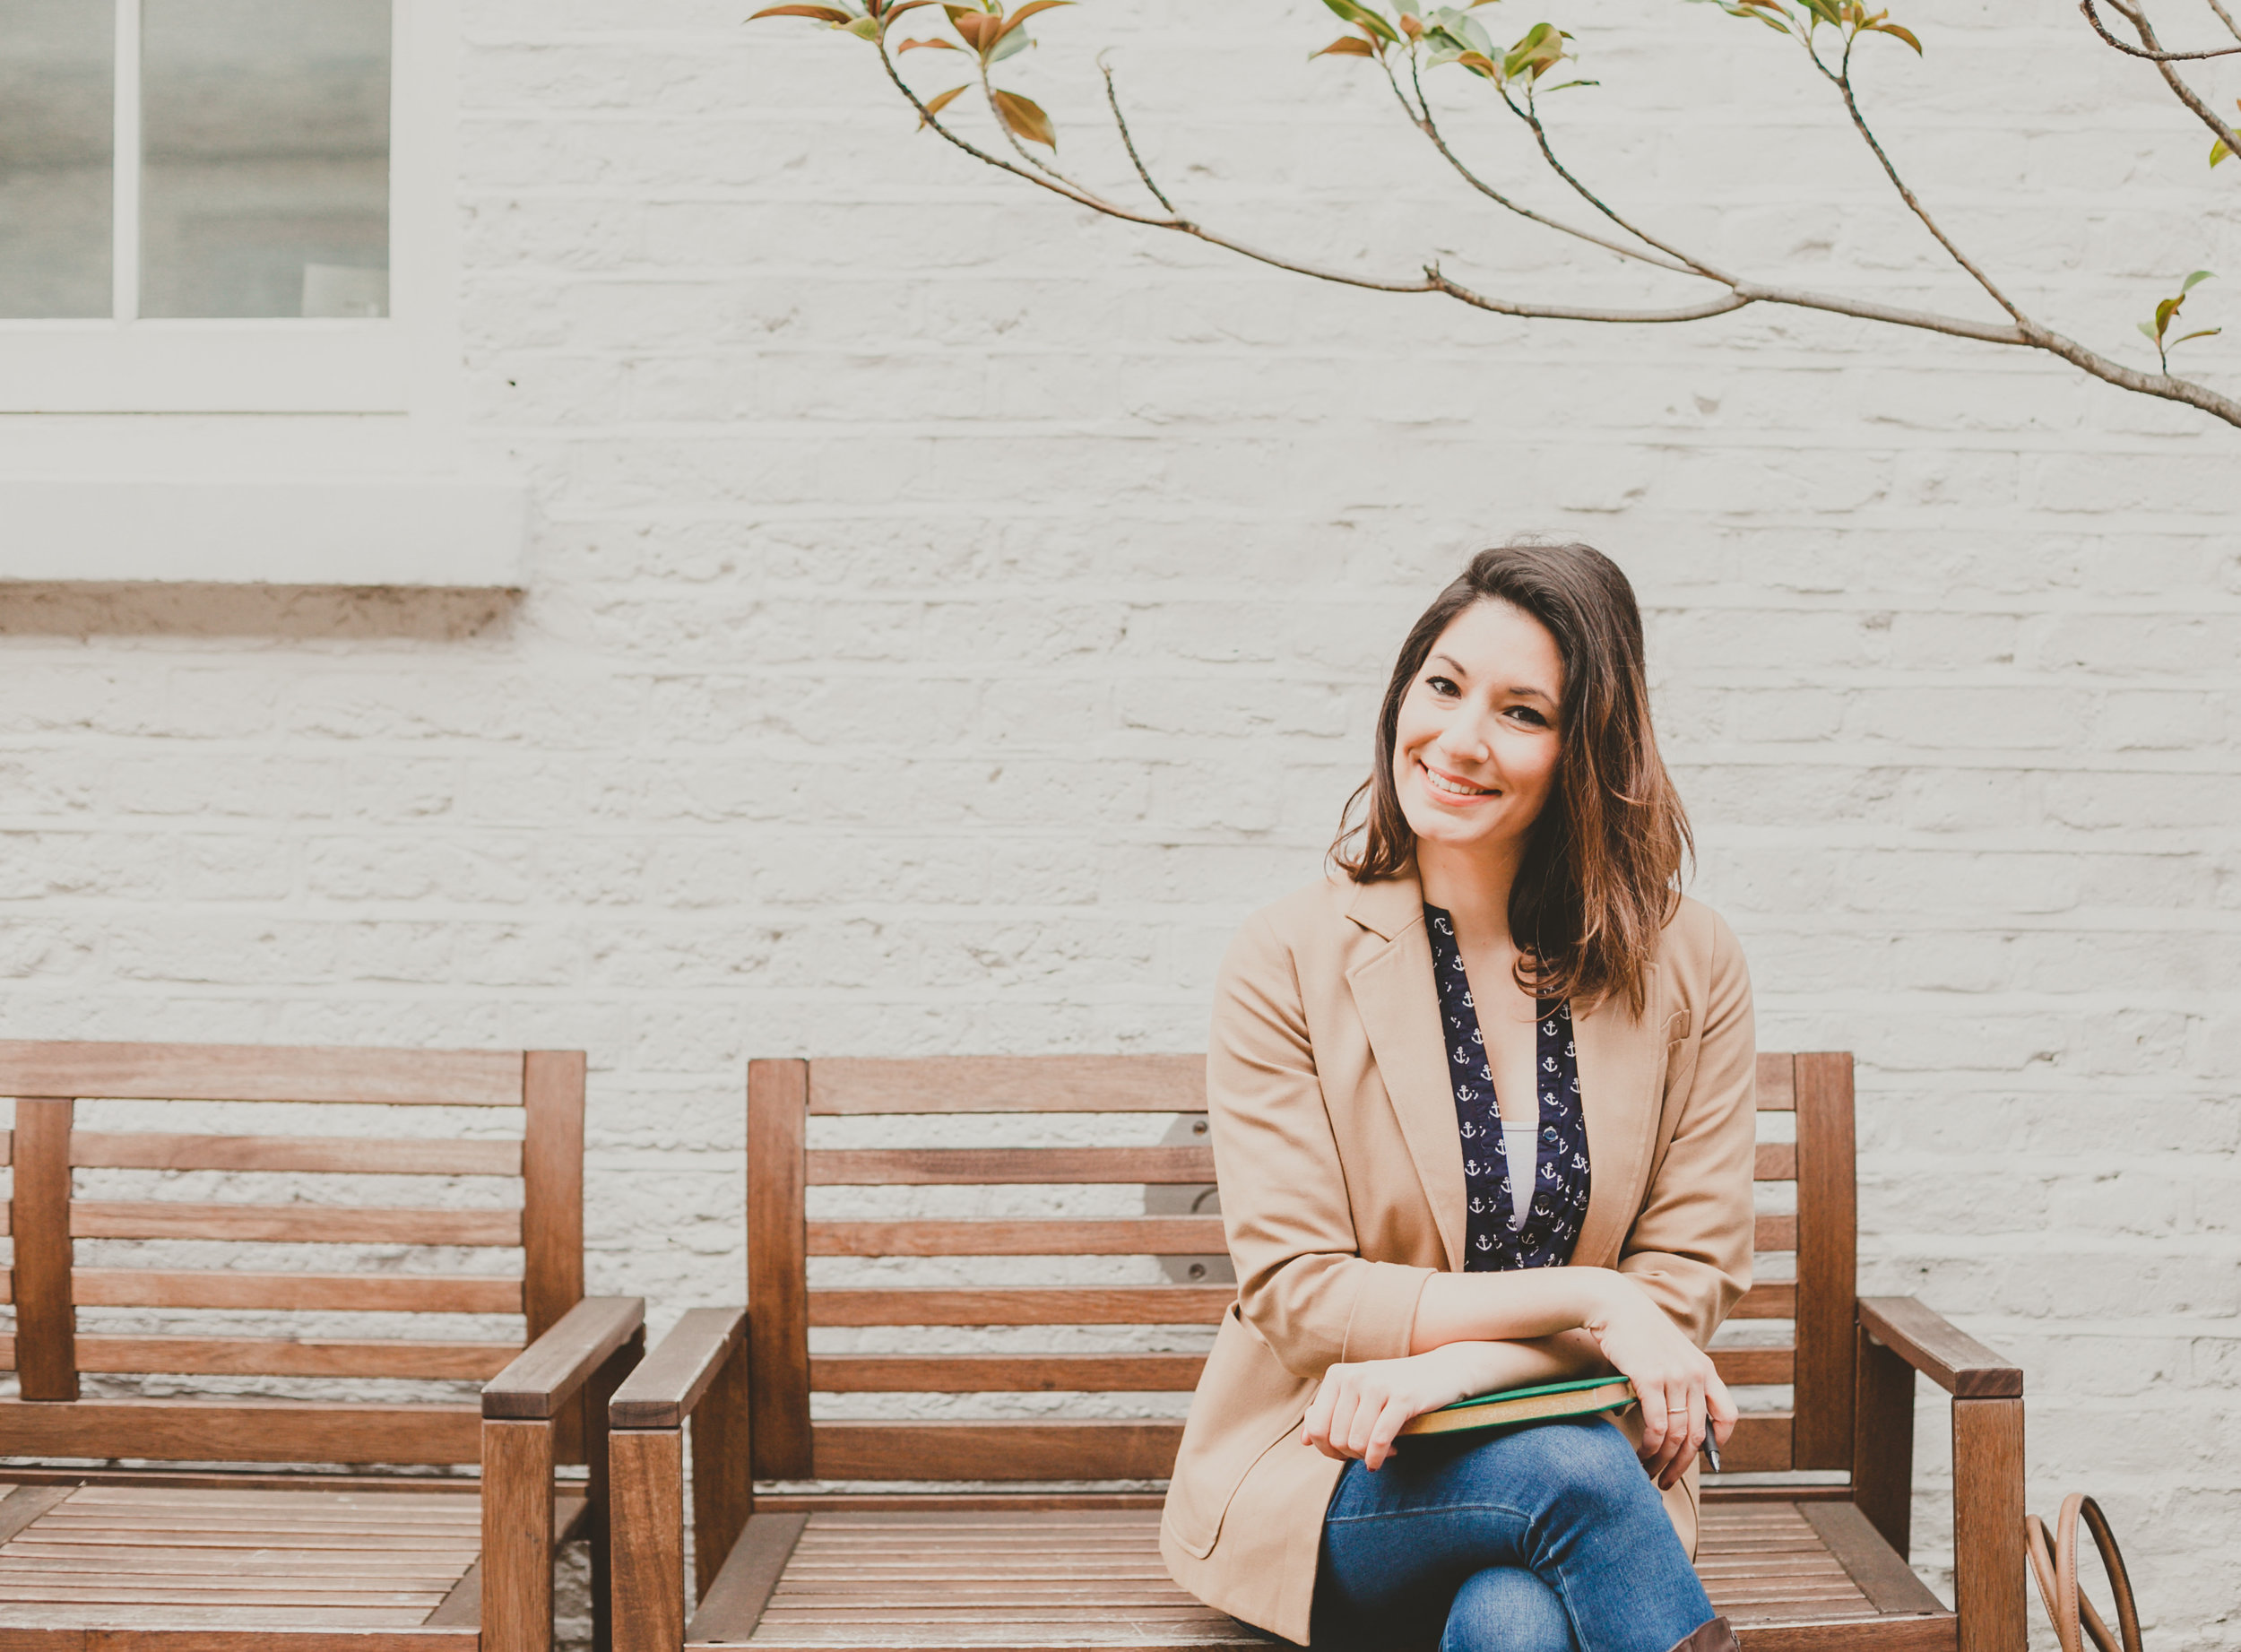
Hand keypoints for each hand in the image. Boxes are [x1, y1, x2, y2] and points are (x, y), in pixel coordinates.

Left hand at [1300, 1347, 1479, 1471]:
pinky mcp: (1403, 1398)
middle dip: (1350, 1455)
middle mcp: (1354, 1376)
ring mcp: (1378, 1385)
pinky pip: (1379, 1440)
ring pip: (1355, 1442)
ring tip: (1383, 1451)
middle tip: (1367, 1453)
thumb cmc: (1395, 1388)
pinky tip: (1391, 1454)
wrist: (1442, 1370)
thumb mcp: (1359, 1395)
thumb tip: (1304, 1441)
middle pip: (1335, 1439)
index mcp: (1337, 1375)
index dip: (1328, 1449)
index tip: (1346, 1452)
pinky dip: (1380, 1457)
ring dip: (1368, 1456)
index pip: (1316, 1427)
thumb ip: (1329, 1414)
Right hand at [1580, 1275, 1737, 1489]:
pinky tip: (1640, 1453)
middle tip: (1666, 1481)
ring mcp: (1674, 1376)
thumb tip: (1678, 1421)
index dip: (1717, 1443)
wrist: (1615, 1305)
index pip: (1727, 1416)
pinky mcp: (1649, 1379)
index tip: (1697, 1457)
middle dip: (1682, 1465)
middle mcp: (1695, 1375)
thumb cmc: (1638, 1333)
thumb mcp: (1671, 1355)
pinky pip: (1657, 1426)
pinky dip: (1650, 1447)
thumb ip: (1680, 1383)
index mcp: (1705, 1370)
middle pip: (1698, 1435)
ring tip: (1649, 1471)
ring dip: (1663, 1461)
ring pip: (1677, 1435)